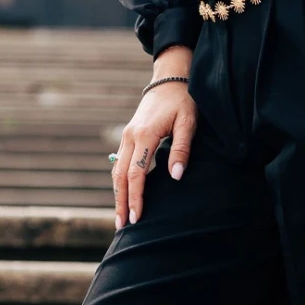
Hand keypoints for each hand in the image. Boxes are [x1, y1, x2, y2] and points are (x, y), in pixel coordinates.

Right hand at [111, 47, 196, 229]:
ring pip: (116, 171)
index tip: (137, 218)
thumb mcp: (188, 122)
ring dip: (117, 194)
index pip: (136, 174)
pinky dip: (119, 182)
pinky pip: (119, 163)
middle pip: (120, 176)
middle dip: (120, 202)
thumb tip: (176, 176)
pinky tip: (123, 196)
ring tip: (120, 217)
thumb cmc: (183, 100)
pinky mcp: (128, 135)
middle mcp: (130, 136)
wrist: (170, 78)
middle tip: (121, 226)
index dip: (136, 198)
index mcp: (144, 135)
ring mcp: (126, 135)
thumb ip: (182, 149)